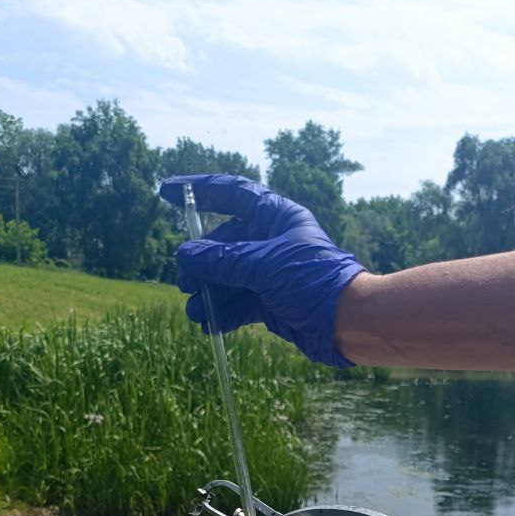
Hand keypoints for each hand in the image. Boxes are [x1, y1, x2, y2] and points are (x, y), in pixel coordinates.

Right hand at [158, 174, 364, 366]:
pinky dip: (223, 313)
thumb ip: (223, 260)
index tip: (166, 191)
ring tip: (195, 311)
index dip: (199, 190)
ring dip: (208, 293)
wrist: (348, 323)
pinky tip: (209, 325)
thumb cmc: (313, 282)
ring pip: (228, 276)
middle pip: (223, 243)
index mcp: (276, 216)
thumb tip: (185, 255)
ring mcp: (271, 273)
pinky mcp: (271, 302)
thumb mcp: (264, 266)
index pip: (231, 193)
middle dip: (201, 263)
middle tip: (185, 281)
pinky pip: (238, 303)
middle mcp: (272, 241)